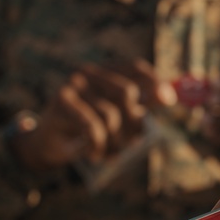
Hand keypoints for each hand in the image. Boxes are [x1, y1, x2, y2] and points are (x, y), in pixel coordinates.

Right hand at [11, 60, 175, 171]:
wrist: (50, 143)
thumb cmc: (90, 127)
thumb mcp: (118, 115)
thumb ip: (142, 104)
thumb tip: (170, 96)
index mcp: (105, 71)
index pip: (134, 68)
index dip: (154, 82)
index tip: (169, 101)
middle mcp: (88, 73)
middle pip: (126, 93)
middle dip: (135, 123)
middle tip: (133, 142)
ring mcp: (73, 87)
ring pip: (110, 116)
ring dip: (116, 142)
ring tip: (110, 152)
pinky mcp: (61, 104)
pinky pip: (92, 128)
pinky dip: (98, 145)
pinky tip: (94, 152)